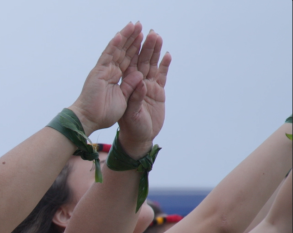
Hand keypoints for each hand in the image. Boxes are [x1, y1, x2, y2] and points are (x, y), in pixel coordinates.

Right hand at [69, 22, 144, 134]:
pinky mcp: (98, 72)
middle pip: (124, 52)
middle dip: (132, 39)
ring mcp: (104, 71)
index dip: (136, 49)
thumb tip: (138, 74)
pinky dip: (114, 45)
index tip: (145, 38)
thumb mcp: (124, 99)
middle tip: (140, 25)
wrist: (89, 120)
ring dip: (125, 37)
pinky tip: (120, 35)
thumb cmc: (103, 114)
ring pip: (117, 50)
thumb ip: (131, 86)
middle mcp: (111, 72)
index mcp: (118, 79)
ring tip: (133, 25)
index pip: (129, 60)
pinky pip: (107, 56)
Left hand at [118, 30, 171, 157]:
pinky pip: (161, 76)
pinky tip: (167, 55)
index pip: (129, 65)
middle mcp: (136, 84)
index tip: (136, 38)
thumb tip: (141, 83)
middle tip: (151, 33)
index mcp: (126, 87)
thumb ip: (135, 98)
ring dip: (155, 52)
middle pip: (141, 62)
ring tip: (158, 38)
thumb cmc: (130, 127)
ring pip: (152, 66)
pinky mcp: (158, 92)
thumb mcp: (129, 114)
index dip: (132, 51)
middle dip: (146, 47)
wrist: (138, 138)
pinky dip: (164, 66)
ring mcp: (148, 87)